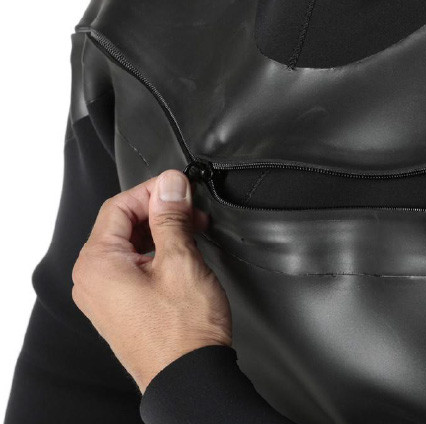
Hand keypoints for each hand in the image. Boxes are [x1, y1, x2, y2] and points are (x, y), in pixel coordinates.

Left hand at [71, 169, 231, 393]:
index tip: (181, 188)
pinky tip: (184, 257)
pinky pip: (133, 268)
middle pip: (122, 225)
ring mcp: (105, 297)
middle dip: (160, 212)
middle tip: (193, 212)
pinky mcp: (121, 308)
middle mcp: (93, 280)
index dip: (153, 191)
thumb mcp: (181, 262)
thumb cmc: (183, 332)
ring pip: (130, 246)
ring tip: (194, 234)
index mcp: (98, 263)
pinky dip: (157, 255)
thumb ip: (172, 217)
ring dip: (162, 233)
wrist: (189, 378)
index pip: (119, 205)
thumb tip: (170, 186)